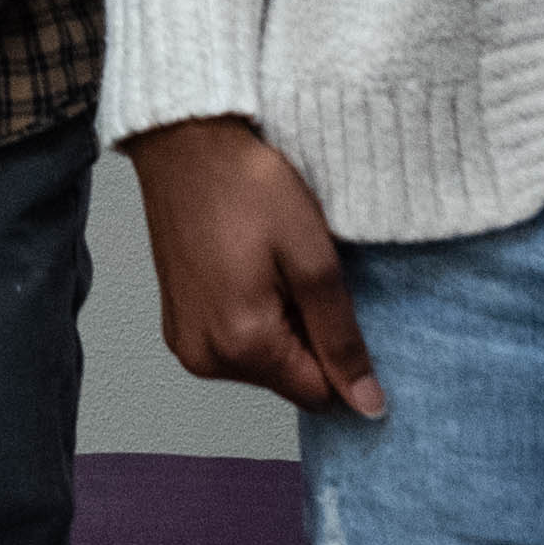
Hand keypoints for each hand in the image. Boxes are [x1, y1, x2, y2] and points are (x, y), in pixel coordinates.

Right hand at [121, 115, 383, 418]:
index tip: (325, 295)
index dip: (338, 350)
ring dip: (277, 323)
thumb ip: (340, 337)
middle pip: (289, 379)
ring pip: (262, 362)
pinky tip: (244, 266)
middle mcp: (205, 356)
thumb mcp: (311, 256)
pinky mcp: (176, 323)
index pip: (319, 394)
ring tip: (265, 263)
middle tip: (292, 270)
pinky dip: (249, 315)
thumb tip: (368, 404)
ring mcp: (184, 340)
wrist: (185, 139)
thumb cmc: (246, 184)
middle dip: (305, 334)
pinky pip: (231, 343)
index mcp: (241, 344)